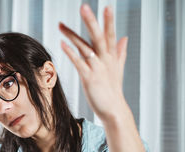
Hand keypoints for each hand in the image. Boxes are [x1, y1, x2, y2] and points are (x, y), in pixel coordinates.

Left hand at [59, 4, 128, 121]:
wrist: (113, 109)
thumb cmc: (113, 89)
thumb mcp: (118, 68)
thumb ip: (120, 52)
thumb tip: (124, 38)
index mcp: (111, 56)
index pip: (110, 34)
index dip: (108, 21)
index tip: (107, 7)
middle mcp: (105, 60)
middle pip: (98, 37)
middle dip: (91, 21)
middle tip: (83, 7)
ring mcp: (97, 68)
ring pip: (85, 48)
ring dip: (72, 35)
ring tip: (60, 25)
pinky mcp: (89, 78)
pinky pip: (79, 63)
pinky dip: (70, 53)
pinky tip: (62, 44)